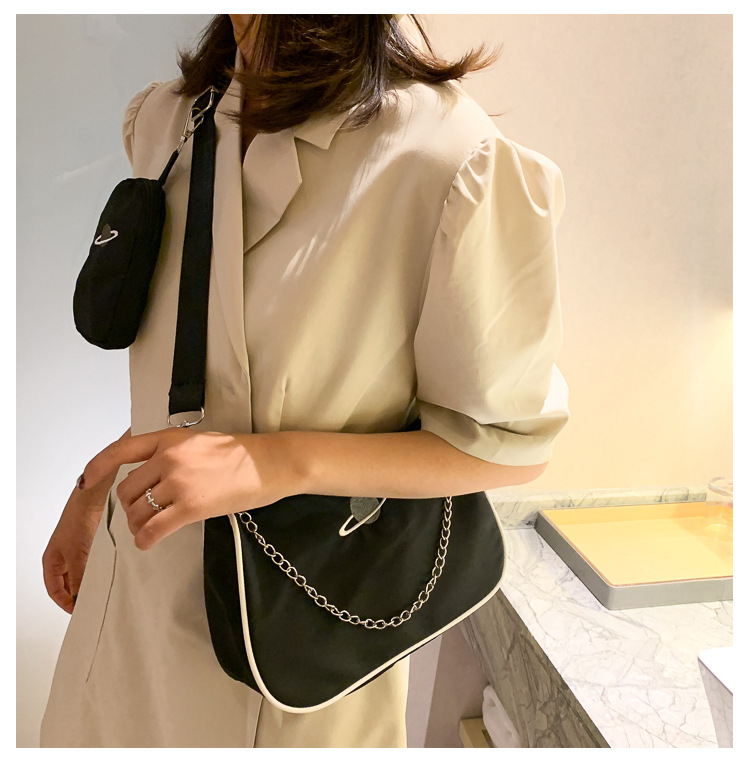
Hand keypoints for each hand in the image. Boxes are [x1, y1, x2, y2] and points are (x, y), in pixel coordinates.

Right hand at [42, 487, 107, 613]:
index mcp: (52, 562)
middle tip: (94, 604)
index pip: (55, 591)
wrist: (93, 499)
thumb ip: (78, 578)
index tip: (80, 612)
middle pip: (69, 584)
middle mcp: (64, 559)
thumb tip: (81, 599)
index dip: (66, 603)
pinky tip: (111, 575)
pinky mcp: (94, 546)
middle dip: (80, 594)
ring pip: (84, 575)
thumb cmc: (77, 522)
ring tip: (103, 592)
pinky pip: (96, 565)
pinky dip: (101, 571)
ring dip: (92, 582)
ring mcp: (79, 552)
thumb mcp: (76, 555)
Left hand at [78, 428, 300, 550]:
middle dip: (131, 505)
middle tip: (145, 513)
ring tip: (151, 528)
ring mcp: (179, 482)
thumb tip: (151, 475)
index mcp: (170, 439)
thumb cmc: (240, 454)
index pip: (123, 449)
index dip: (98, 466)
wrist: (269, 464)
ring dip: (140, 523)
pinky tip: (149, 542)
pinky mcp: (191, 506)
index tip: (86, 480)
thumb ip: (172, 453)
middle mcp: (169, 457)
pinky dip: (146, 539)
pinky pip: (154, 529)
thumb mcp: (200, 441)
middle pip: (127, 489)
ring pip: (138, 510)